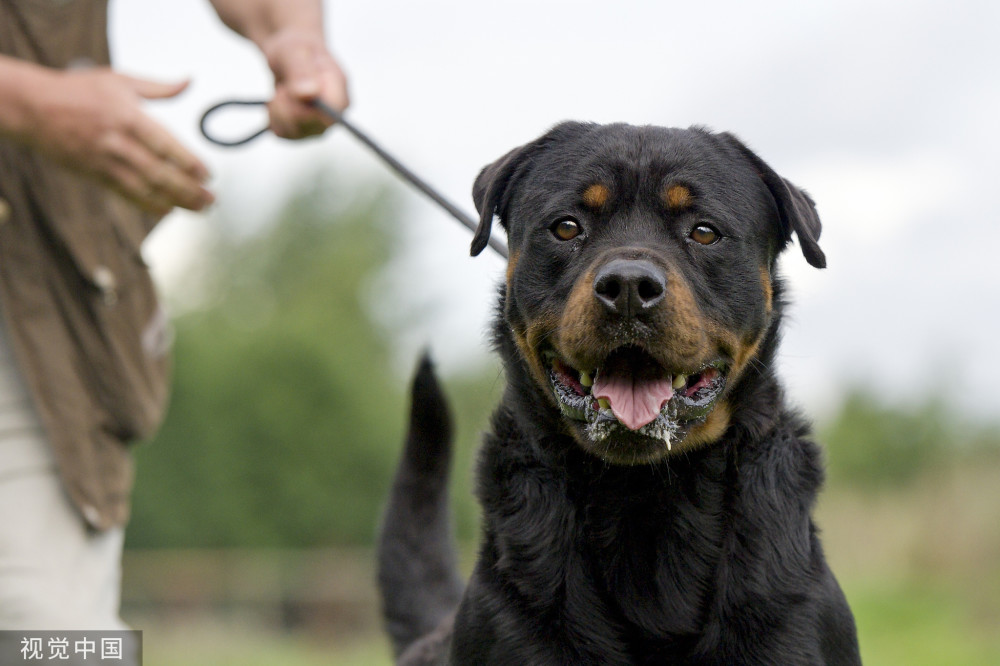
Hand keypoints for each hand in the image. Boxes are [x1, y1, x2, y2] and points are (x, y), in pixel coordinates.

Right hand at [23, 67, 212, 216]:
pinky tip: (167, 210)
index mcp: (127, 116)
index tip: (208, 174)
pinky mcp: (95, 174)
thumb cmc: (77, 91)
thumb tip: (189, 81)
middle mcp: (118, 142)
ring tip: (198, 209)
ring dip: (175, 201)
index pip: (165, 144)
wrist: (32, 107)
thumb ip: (159, 87)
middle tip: (211, 199)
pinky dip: (149, 204)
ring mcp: (105, 161)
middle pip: (159, 172)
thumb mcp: (119, 80)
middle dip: (188, 189)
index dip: (189, 162)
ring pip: (146, 187)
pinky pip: (127, 194)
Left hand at [261, 29, 349, 138]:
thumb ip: (302, 70)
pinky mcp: (302, 132)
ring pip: (294, 133)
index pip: (332, 114)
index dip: (308, 108)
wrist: (290, 57)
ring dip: (278, 112)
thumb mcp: (294, 51)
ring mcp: (319, 126)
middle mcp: (334, 113)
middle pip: (310, 126)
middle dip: (287, 107)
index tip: (289, 91)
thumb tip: (310, 93)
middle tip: (283, 87)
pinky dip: (273, 118)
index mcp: (339, 90)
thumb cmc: (297, 50)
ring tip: (281, 91)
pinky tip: (278, 103)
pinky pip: (283, 135)